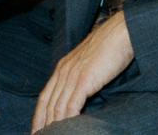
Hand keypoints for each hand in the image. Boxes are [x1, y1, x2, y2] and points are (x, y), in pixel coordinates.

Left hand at [31, 11, 133, 131]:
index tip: (37, 130)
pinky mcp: (84, 80)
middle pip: (48, 104)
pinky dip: (68, 119)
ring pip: (58, 107)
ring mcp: (73, 75)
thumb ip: (81, 78)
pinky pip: (72, 105)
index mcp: (63, 67)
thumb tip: (80, 97)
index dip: (39, 116)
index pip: (44, 97)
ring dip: (55, 125)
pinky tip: (69, 129)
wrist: (121, 32)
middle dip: (43, 124)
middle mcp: (64, 71)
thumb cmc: (111, 47)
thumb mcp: (89, 63)